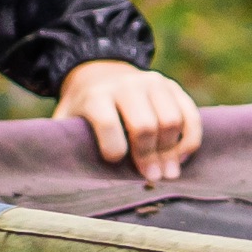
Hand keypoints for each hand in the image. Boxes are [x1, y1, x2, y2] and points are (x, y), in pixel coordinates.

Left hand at [56, 58, 202, 185]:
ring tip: (168, 173)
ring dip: (172, 152)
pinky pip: (190, 115)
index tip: (115, 163)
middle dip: (148, 156)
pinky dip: (190, 139)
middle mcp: (126, 86)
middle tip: (152, 178)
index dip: (113, 149)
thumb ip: (63, 141)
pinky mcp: (172, 87)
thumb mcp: (66, 119)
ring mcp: (153, 83)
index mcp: (96, 95)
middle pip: (145, 125)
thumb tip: (61, 174)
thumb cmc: (84, 108)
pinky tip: (182, 157)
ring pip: (171, 120)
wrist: (101, 72)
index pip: (107, 123)